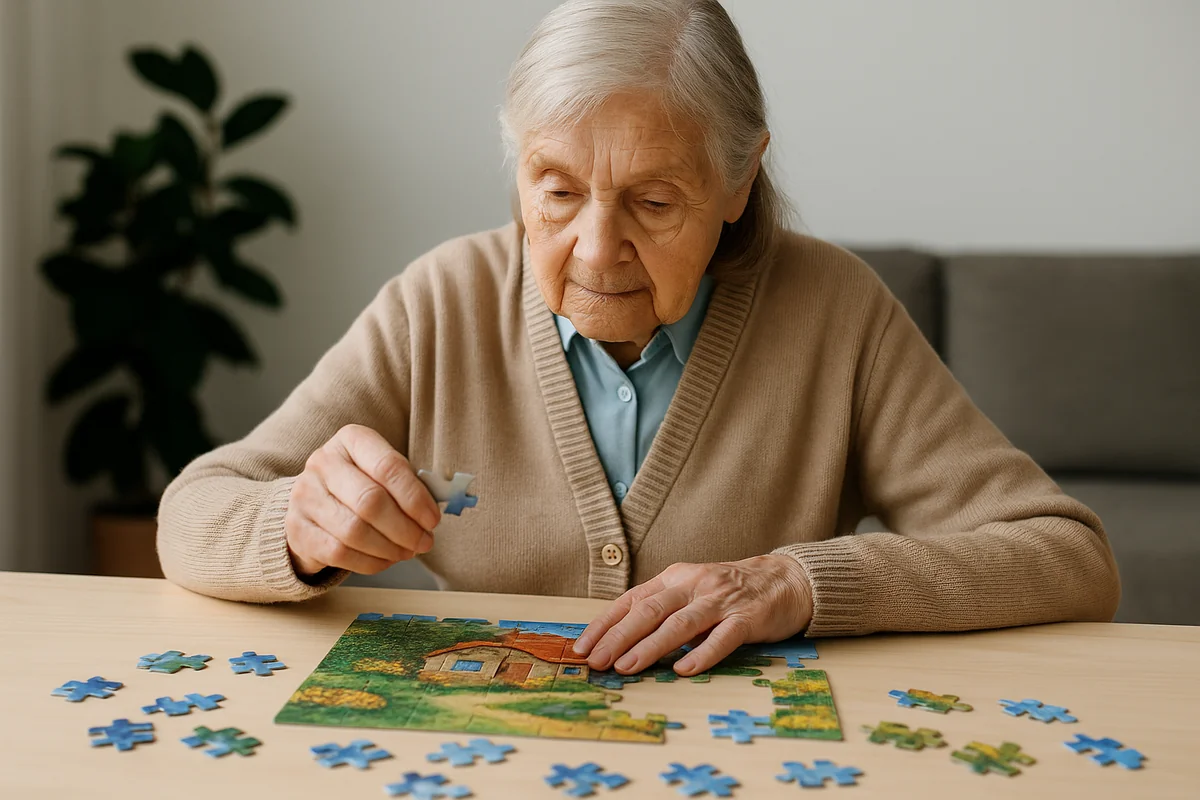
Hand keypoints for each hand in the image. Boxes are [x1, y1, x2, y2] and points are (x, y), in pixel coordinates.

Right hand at [284, 424, 440, 575]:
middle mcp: (322, 463)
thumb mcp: (382, 473)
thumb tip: (433, 512)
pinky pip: (339, 553)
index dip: (415, 498)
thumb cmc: (360, 486)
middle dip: (405, 528)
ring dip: (390, 548)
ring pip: (354, 531)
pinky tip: (385, 559)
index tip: (433, 520)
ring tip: (407, 552)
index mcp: (351, 440)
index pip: (388, 466)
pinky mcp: (297, 530)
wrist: (311, 504)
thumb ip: (408, 485)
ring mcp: (305, 496)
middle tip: (424, 542)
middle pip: (371, 501)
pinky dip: (370, 562)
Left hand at [572, 555, 812, 675]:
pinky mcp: (747, 618)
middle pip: (649, 611)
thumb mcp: (689, 592)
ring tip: (627, 667)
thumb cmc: (728, 592)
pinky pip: (722, 638)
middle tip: (597, 661)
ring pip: (680, 624)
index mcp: (674, 577)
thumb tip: (618, 641)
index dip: (604, 624)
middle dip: (619, 637)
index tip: (583, 648)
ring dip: (650, 646)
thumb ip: (661, 611)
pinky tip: (683, 669)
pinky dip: (702, 654)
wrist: (784, 579)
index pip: (631, 601)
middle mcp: (693, 584)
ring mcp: (720, 601)